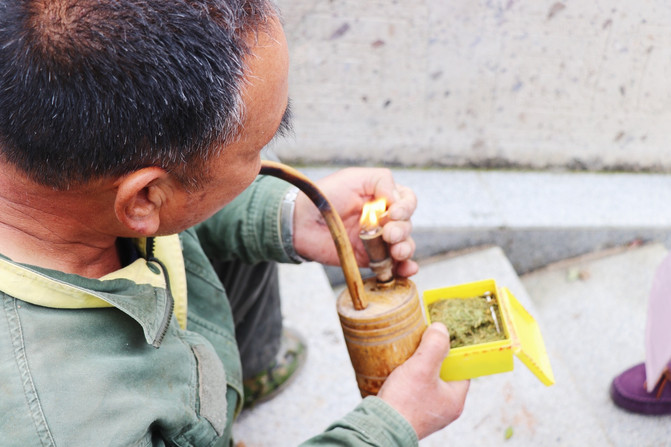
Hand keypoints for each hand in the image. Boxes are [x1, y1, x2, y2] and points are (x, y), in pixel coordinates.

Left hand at [293, 167, 417, 276]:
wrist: (302, 222)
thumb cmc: (326, 196)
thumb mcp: (354, 177)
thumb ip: (381, 181)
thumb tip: (399, 201)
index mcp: (382, 198)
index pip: (407, 202)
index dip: (406, 207)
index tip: (394, 213)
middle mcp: (383, 219)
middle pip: (407, 225)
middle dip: (402, 229)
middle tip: (388, 233)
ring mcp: (378, 240)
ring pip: (404, 245)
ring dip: (406, 248)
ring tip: (396, 251)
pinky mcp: (370, 259)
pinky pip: (393, 266)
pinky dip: (405, 268)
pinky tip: (407, 269)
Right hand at [377, 323, 469, 439]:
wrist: (380, 428)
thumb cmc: (404, 401)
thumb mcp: (422, 367)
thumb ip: (435, 345)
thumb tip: (441, 328)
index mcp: (455, 399)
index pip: (461, 369)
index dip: (451, 352)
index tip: (439, 339)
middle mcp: (444, 409)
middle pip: (443, 374)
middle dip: (432, 359)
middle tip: (421, 345)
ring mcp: (428, 413)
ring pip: (428, 382)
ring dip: (419, 369)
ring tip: (408, 357)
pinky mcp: (411, 414)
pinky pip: (415, 392)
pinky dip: (408, 381)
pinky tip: (398, 373)